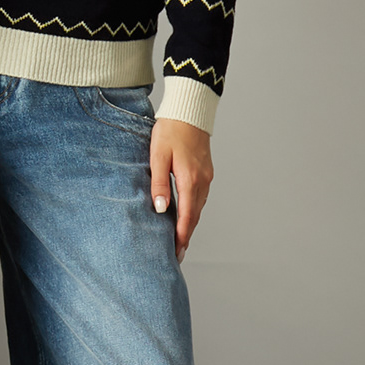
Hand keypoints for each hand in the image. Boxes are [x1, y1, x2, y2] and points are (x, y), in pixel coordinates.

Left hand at [150, 118, 213, 260]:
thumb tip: (161, 209)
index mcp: (190, 179)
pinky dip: (194, 210)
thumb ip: (158, 184)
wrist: (189, 110)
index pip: (187, 216)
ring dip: (190, 224)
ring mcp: (207, 176)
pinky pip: (200, 197)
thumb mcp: (158, 156)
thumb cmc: (170, 130)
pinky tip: (185, 216)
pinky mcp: (206, 171)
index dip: (181, 236)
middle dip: (186, 235)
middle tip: (177, 254)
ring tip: (179, 240)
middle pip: (195, 215)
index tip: (176, 252)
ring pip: (199, 207)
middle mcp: (202, 181)